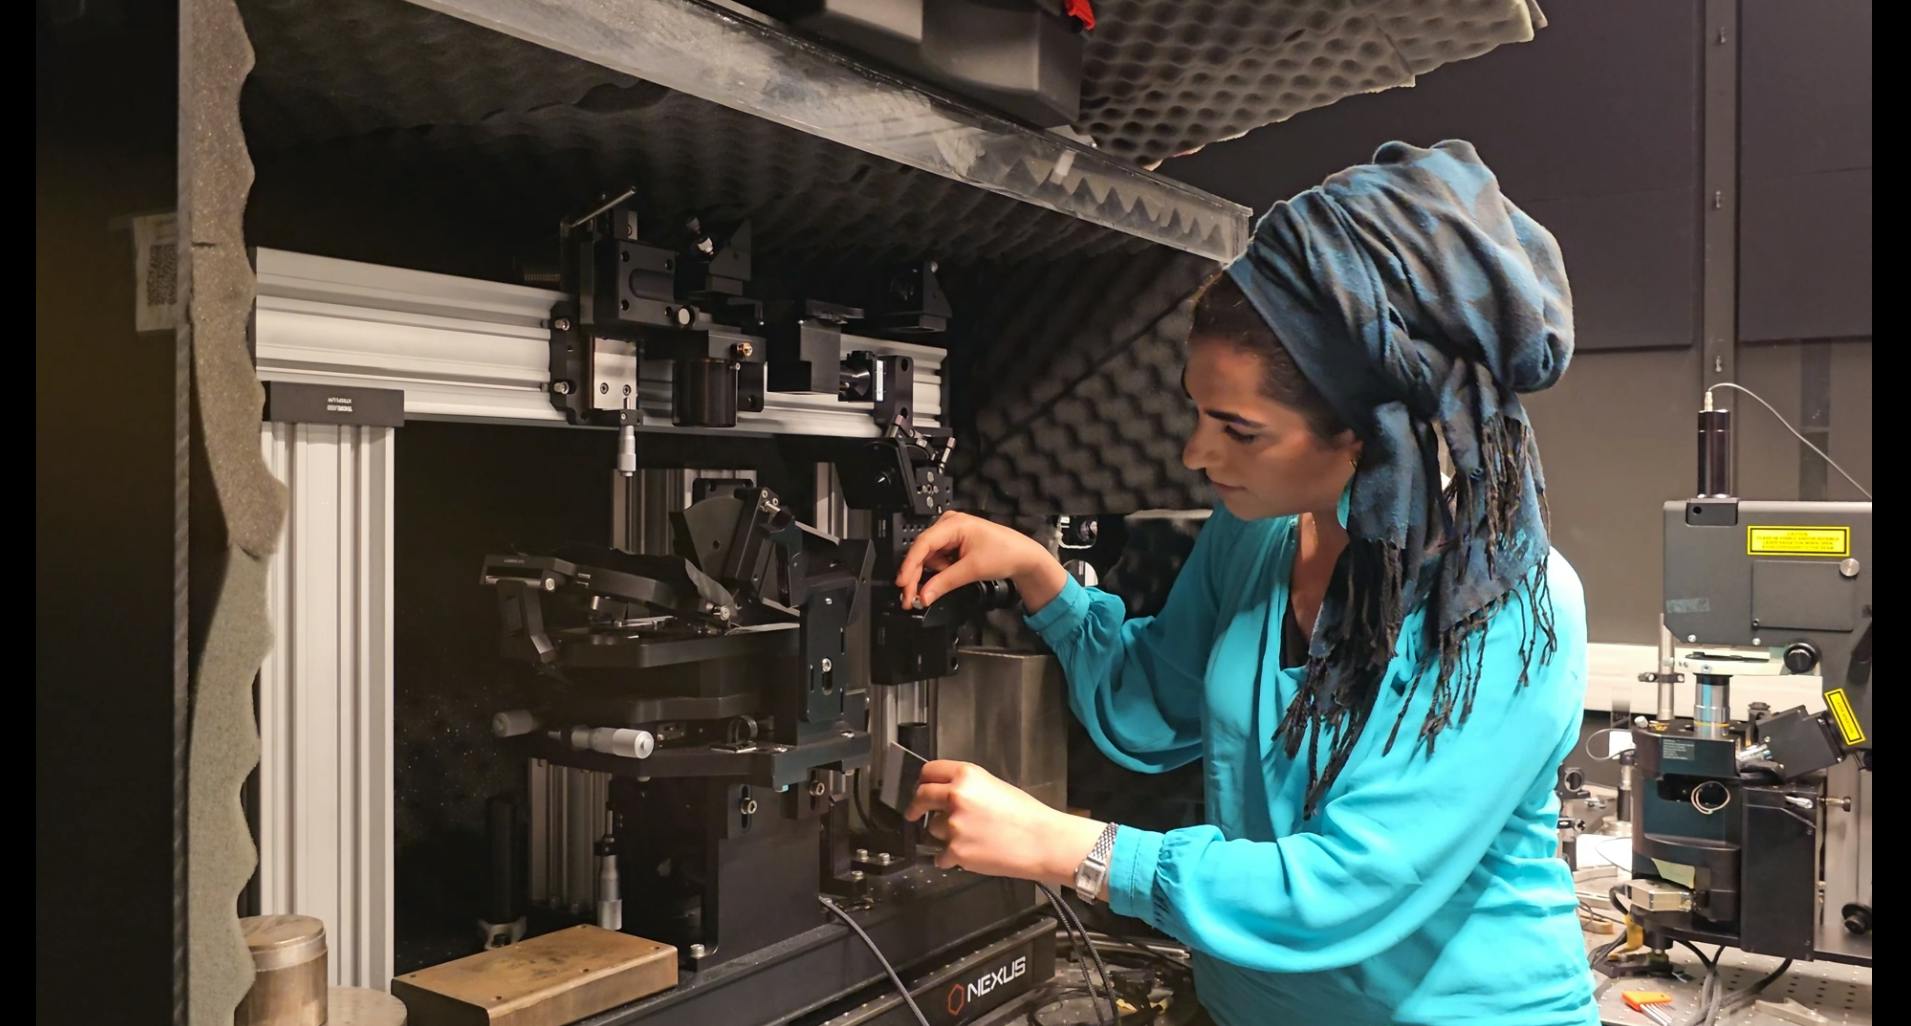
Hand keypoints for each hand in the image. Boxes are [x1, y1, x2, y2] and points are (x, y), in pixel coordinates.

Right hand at [894, 511, 1068, 613]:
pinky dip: (938, 573)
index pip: (923, 544)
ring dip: (929, 575)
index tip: (902, 583)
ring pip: (928, 558)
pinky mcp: (953, 544)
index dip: (909, 565)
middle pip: (922, 552)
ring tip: (941, 585)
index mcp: (953, 523)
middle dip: (915, 575)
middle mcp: (948, 525)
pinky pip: (937, 560)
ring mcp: (950, 534)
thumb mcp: (972, 570)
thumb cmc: (1006, 552)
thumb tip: (924, 595)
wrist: (1024, 557)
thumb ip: (944, 583)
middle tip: (909, 597)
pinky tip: (945, 578)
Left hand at [904, 760, 1106, 889]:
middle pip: (920, 797)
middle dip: (915, 806)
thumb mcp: (995, 786)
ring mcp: (952, 825)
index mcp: (967, 776)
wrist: (1043, 842)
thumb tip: (945, 792)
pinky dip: (951, 858)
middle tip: (914, 812)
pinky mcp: (955, 851)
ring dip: (943, 835)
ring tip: (971, 838)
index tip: (920, 788)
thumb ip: (966, 786)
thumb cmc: (1027, 816)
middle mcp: (956, 797)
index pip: (928, 771)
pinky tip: (972, 853)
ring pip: (932, 829)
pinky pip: (941, 856)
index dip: (922, 780)